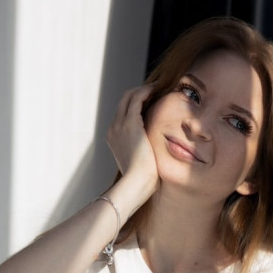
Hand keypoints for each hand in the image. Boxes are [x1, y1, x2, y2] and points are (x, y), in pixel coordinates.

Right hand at [106, 85, 159, 207]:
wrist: (134, 185)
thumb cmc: (141, 183)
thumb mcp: (141, 165)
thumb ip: (145, 154)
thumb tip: (156, 156)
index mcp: (114, 138)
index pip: (123, 114)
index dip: (136, 105)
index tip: (150, 101)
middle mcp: (113, 129)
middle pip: (124, 101)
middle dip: (139, 93)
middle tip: (155, 90)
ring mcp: (119, 125)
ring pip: (129, 96)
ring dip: (143, 89)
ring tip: (158, 87)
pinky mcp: (130, 123)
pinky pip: (137, 98)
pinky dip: (147, 91)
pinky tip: (158, 90)